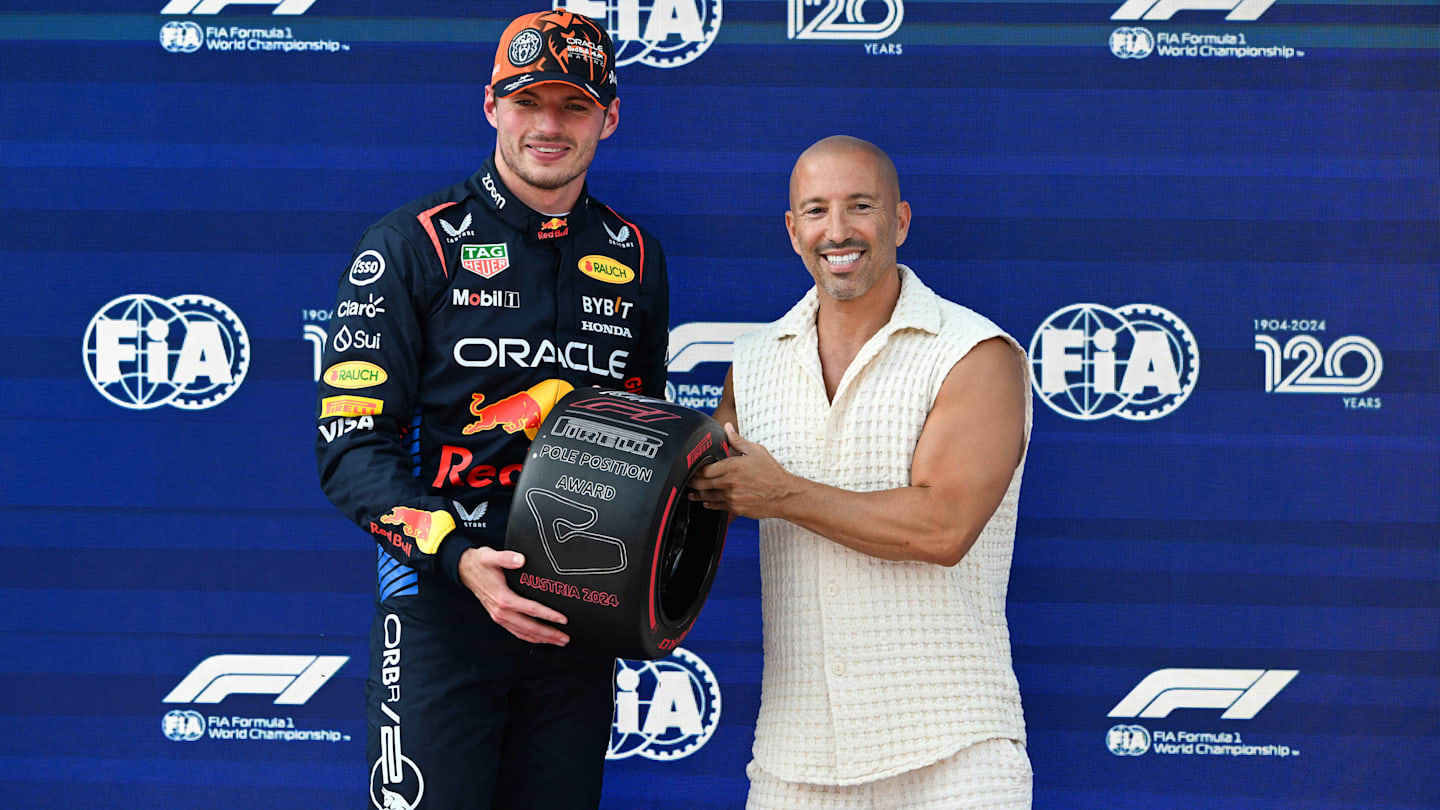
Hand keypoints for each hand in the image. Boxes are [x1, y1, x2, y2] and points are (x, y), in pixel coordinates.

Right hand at [457, 546, 569, 644]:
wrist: (465, 570)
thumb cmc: (480, 563)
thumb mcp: (491, 556)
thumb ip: (506, 558)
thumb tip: (521, 559)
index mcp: (503, 598)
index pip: (531, 610)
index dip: (548, 615)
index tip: (563, 619)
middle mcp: (501, 611)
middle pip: (530, 627)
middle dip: (549, 634)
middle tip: (565, 638)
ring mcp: (499, 617)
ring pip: (524, 633)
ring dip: (541, 639)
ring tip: (558, 641)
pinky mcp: (498, 617)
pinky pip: (516, 631)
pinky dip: (529, 637)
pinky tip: (539, 638)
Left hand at [687, 424, 801, 518]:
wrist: (784, 495)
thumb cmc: (772, 473)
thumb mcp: (756, 451)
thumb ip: (737, 440)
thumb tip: (727, 428)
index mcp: (732, 467)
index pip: (705, 469)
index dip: (695, 468)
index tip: (692, 467)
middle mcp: (729, 483)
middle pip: (702, 483)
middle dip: (692, 481)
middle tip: (687, 479)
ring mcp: (731, 497)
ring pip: (707, 496)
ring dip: (697, 494)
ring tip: (691, 492)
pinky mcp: (735, 508)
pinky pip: (717, 506)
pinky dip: (709, 504)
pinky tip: (705, 502)